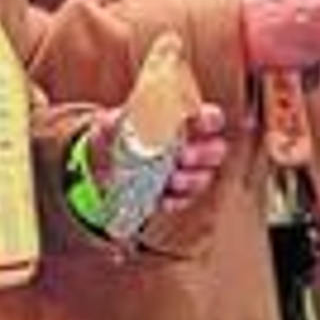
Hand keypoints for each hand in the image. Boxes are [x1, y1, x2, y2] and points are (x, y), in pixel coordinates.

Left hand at [81, 101, 226, 236]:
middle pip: (215, 151)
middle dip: (203, 154)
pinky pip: (183, 201)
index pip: (211, 118)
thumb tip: (112, 121)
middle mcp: (191, 147)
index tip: (198, 122)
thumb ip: (114, 121)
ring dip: (190, 179)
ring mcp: (186, 173)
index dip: (210, 120)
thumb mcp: (111, 124)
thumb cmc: (115, 136)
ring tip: (172, 179)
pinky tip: (162, 199)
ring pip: (202, 178)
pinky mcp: (175, 197)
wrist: (104, 167)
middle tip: (183, 156)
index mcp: (182, 122)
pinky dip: (174, 201)